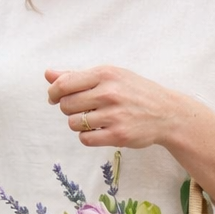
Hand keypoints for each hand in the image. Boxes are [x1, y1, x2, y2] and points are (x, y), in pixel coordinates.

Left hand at [45, 66, 183, 150]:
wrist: (167, 113)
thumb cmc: (135, 92)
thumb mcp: (111, 76)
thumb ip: (77, 75)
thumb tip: (48, 74)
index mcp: (105, 74)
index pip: (64, 84)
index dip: (53, 93)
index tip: (54, 98)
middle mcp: (109, 93)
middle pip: (66, 105)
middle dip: (68, 109)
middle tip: (81, 109)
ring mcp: (114, 115)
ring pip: (73, 123)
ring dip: (77, 124)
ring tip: (92, 120)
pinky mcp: (118, 135)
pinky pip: (85, 139)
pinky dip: (87, 137)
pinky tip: (98, 131)